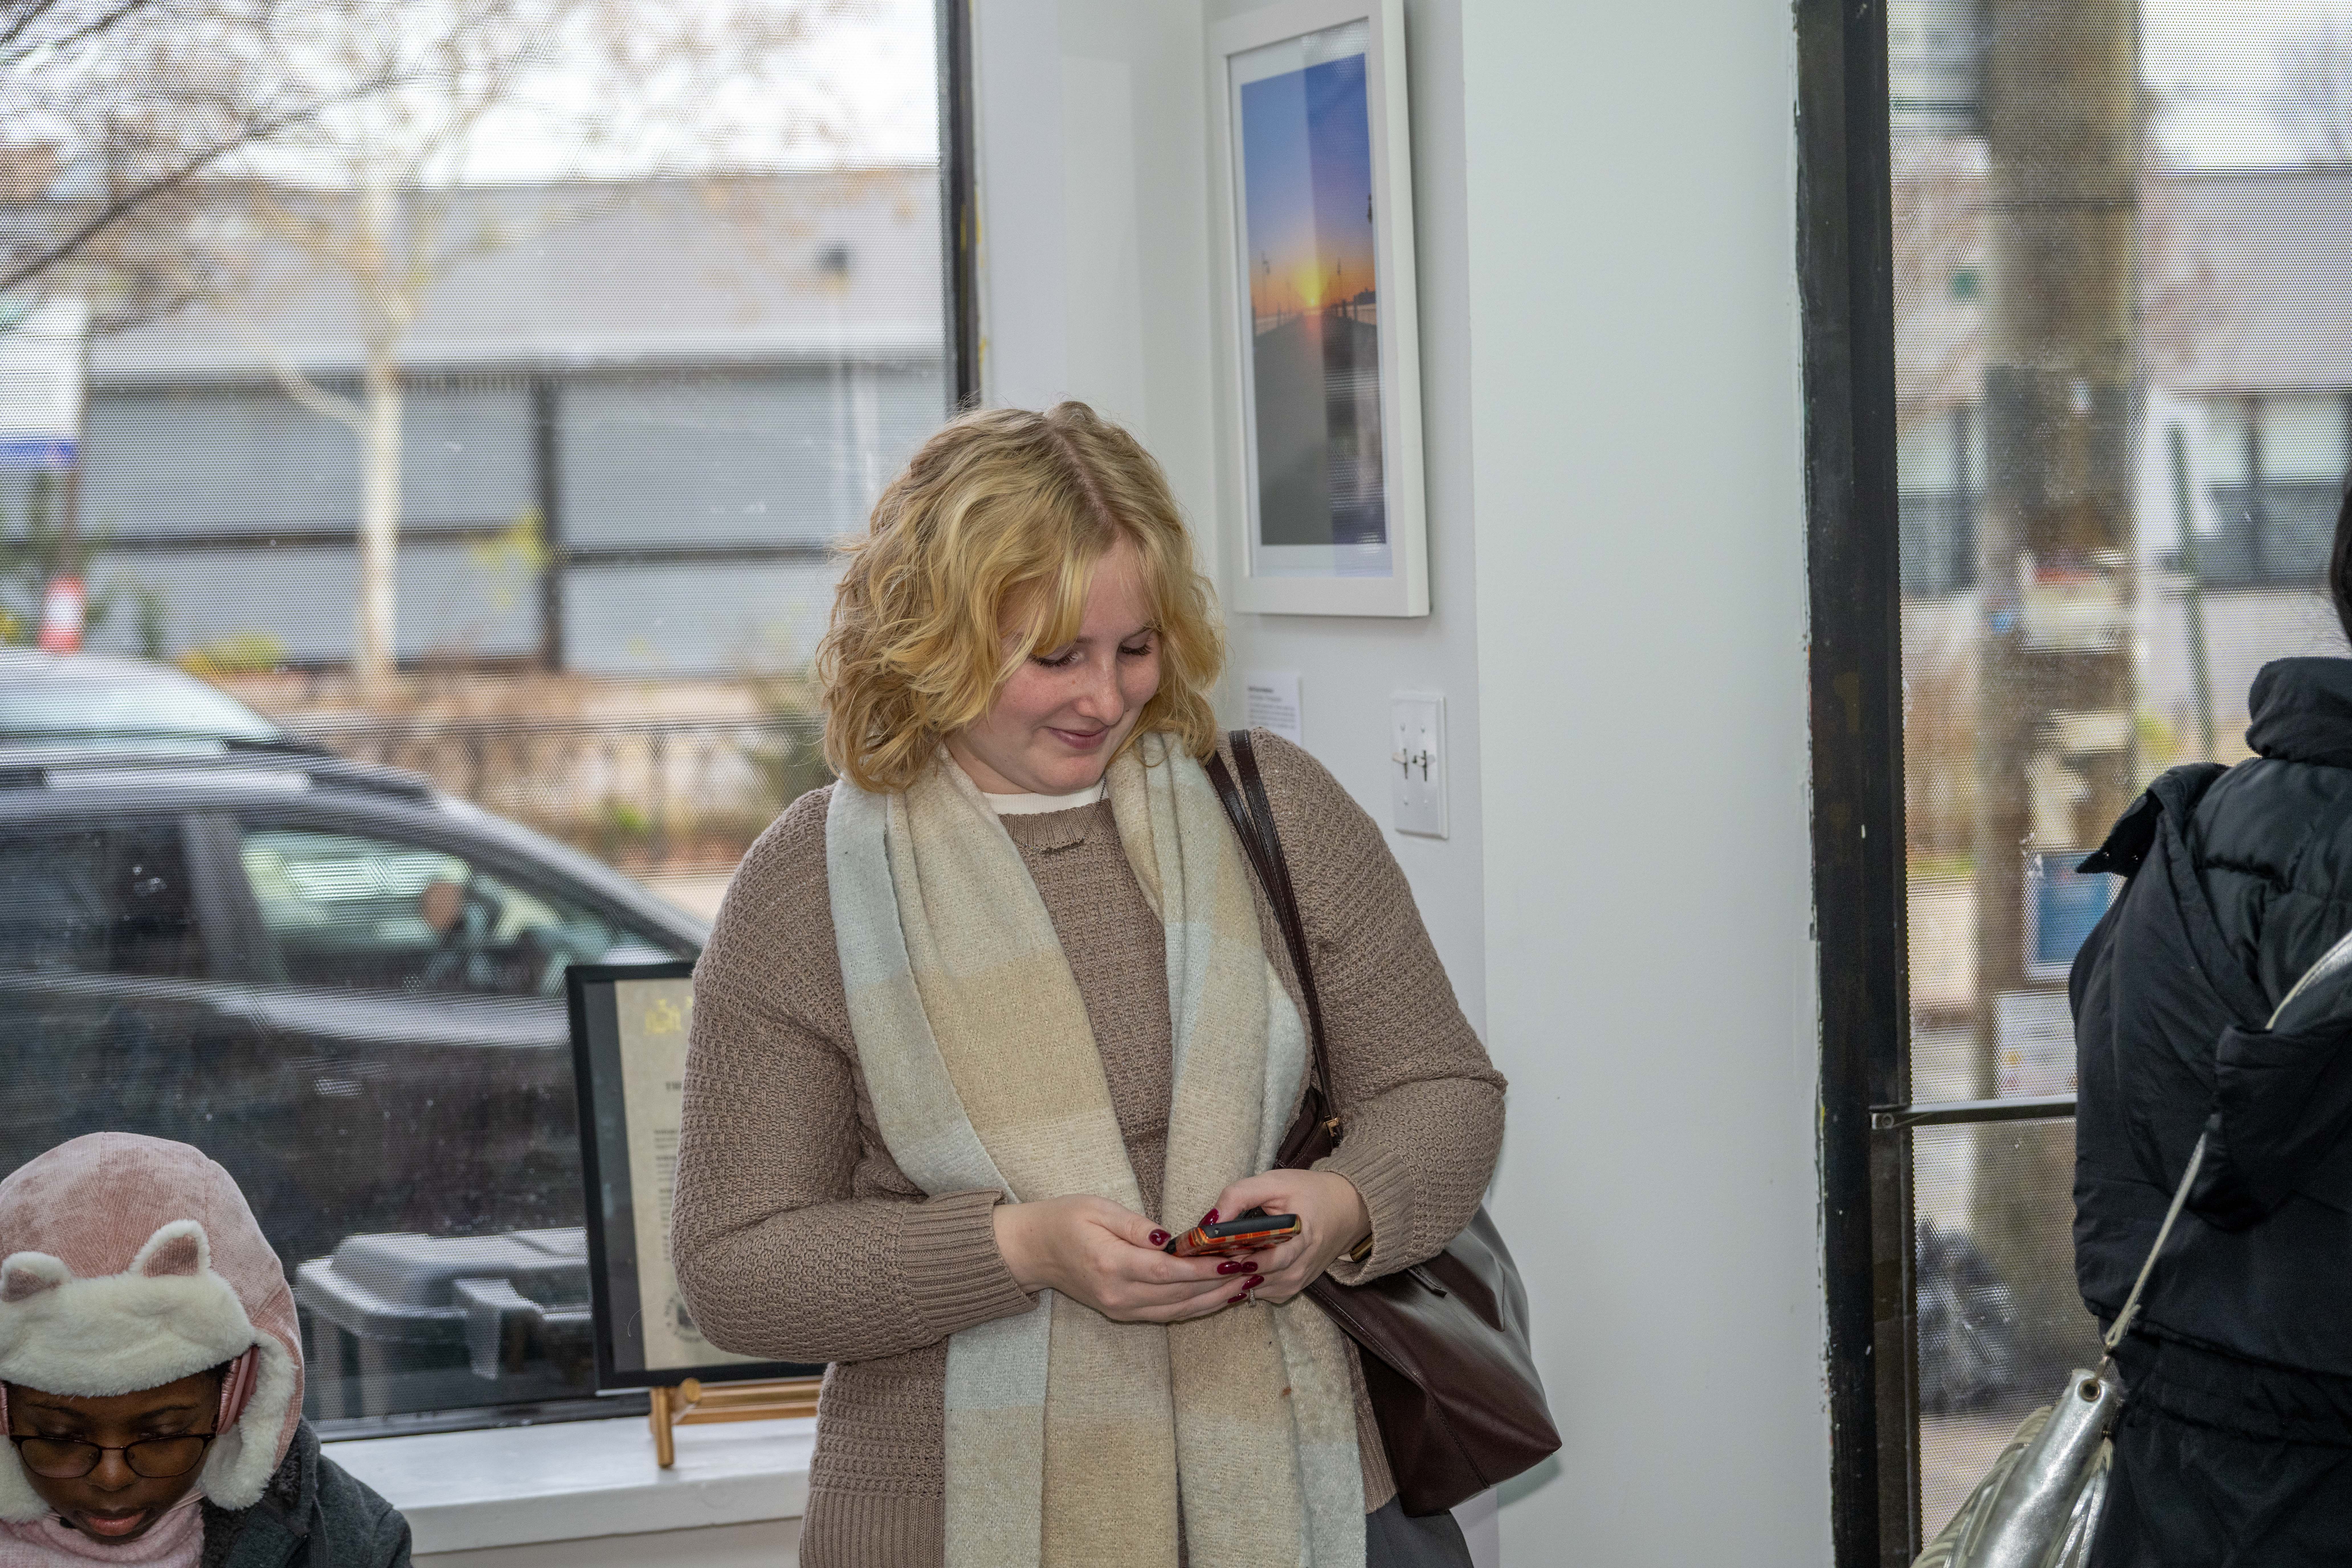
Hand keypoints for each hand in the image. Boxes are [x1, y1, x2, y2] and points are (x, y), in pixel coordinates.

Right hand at [992, 1195, 1260, 1323]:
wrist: (1033, 1250)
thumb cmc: (1064, 1220)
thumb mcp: (1097, 1208)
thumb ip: (1136, 1226)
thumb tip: (1170, 1239)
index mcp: (1110, 1263)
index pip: (1167, 1271)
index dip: (1204, 1269)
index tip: (1236, 1259)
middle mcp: (1117, 1293)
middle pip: (1179, 1295)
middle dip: (1220, 1283)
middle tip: (1255, 1268)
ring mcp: (1119, 1308)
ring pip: (1177, 1309)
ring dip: (1214, 1299)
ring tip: (1248, 1283)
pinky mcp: (1121, 1313)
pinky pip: (1166, 1314)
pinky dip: (1195, 1306)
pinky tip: (1219, 1296)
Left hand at [1197, 1169, 1369, 1305]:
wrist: (1346, 1210)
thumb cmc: (1308, 1193)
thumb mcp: (1274, 1183)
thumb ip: (1239, 1196)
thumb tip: (1208, 1221)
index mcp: (1302, 1238)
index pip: (1270, 1260)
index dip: (1239, 1260)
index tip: (1213, 1257)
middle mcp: (1301, 1267)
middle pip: (1256, 1278)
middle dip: (1225, 1271)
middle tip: (1197, 1262)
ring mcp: (1297, 1282)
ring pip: (1254, 1289)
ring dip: (1230, 1279)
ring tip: (1206, 1264)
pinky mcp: (1292, 1288)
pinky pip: (1260, 1293)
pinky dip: (1241, 1282)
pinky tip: (1228, 1268)